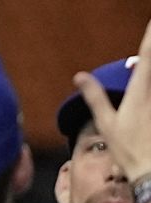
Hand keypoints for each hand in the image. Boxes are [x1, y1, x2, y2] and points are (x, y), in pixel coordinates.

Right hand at [75, 20, 150, 180]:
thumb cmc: (127, 149)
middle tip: (150, 33)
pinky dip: (149, 85)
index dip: (150, 36)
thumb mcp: (106, 123)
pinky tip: (143, 92)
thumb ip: (95, 97)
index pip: (146, 56)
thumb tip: (79, 76)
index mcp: (139, 92)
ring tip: (147, 55)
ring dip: (149, 67)